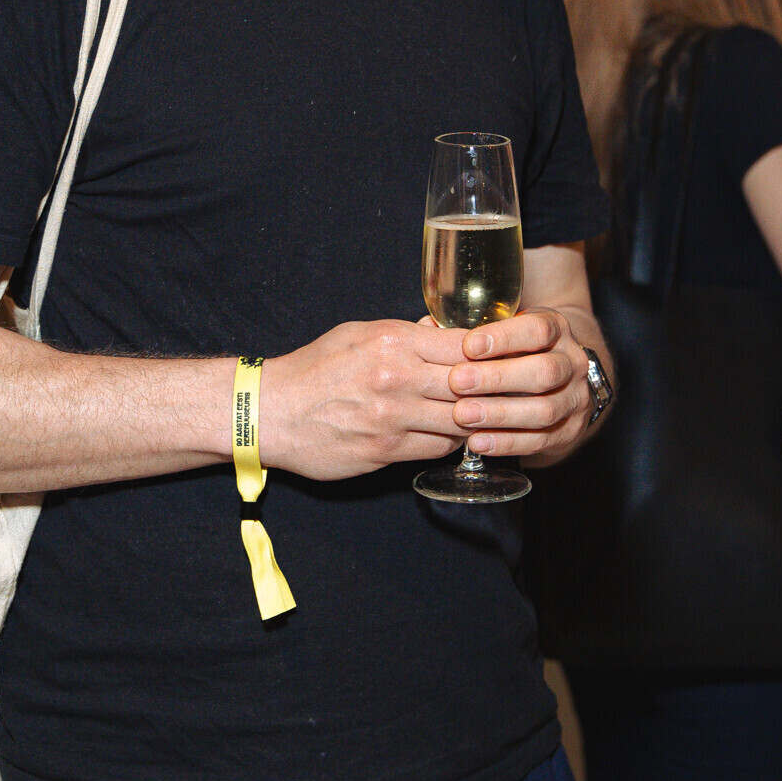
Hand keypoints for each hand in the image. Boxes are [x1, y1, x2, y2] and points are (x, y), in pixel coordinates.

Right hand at [255, 312, 583, 482]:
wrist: (269, 411)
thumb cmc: (314, 369)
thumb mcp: (358, 335)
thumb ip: (404, 334)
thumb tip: (443, 330)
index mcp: (393, 341)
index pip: (466, 346)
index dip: (493, 353)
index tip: (506, 357)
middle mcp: (397, 378)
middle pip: (471, 384)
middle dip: (494, 389)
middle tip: (512, 391)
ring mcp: (393, 417)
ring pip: (461, 419)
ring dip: (476, 419)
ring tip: (487, 415)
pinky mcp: (386, 450)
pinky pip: (438, 447)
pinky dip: (451, 442)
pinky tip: (453, 435)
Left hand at [442, 308, 596, 464]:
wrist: (561, 379)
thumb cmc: (521, 348)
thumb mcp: (508, 328)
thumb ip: (478, 330)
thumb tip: (429, 328)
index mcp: (557, 329)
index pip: (538, 330)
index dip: (505, 337)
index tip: (468, 345)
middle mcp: (573, 362)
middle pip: (544, 372)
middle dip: (498, 378)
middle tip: (457, 382)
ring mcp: (575, 399)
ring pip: (544, 409)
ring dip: (500, 414)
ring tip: (462, 415)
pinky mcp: (570, 431)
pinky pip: (540, 441)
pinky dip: (506, 443)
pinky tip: (476, 442)